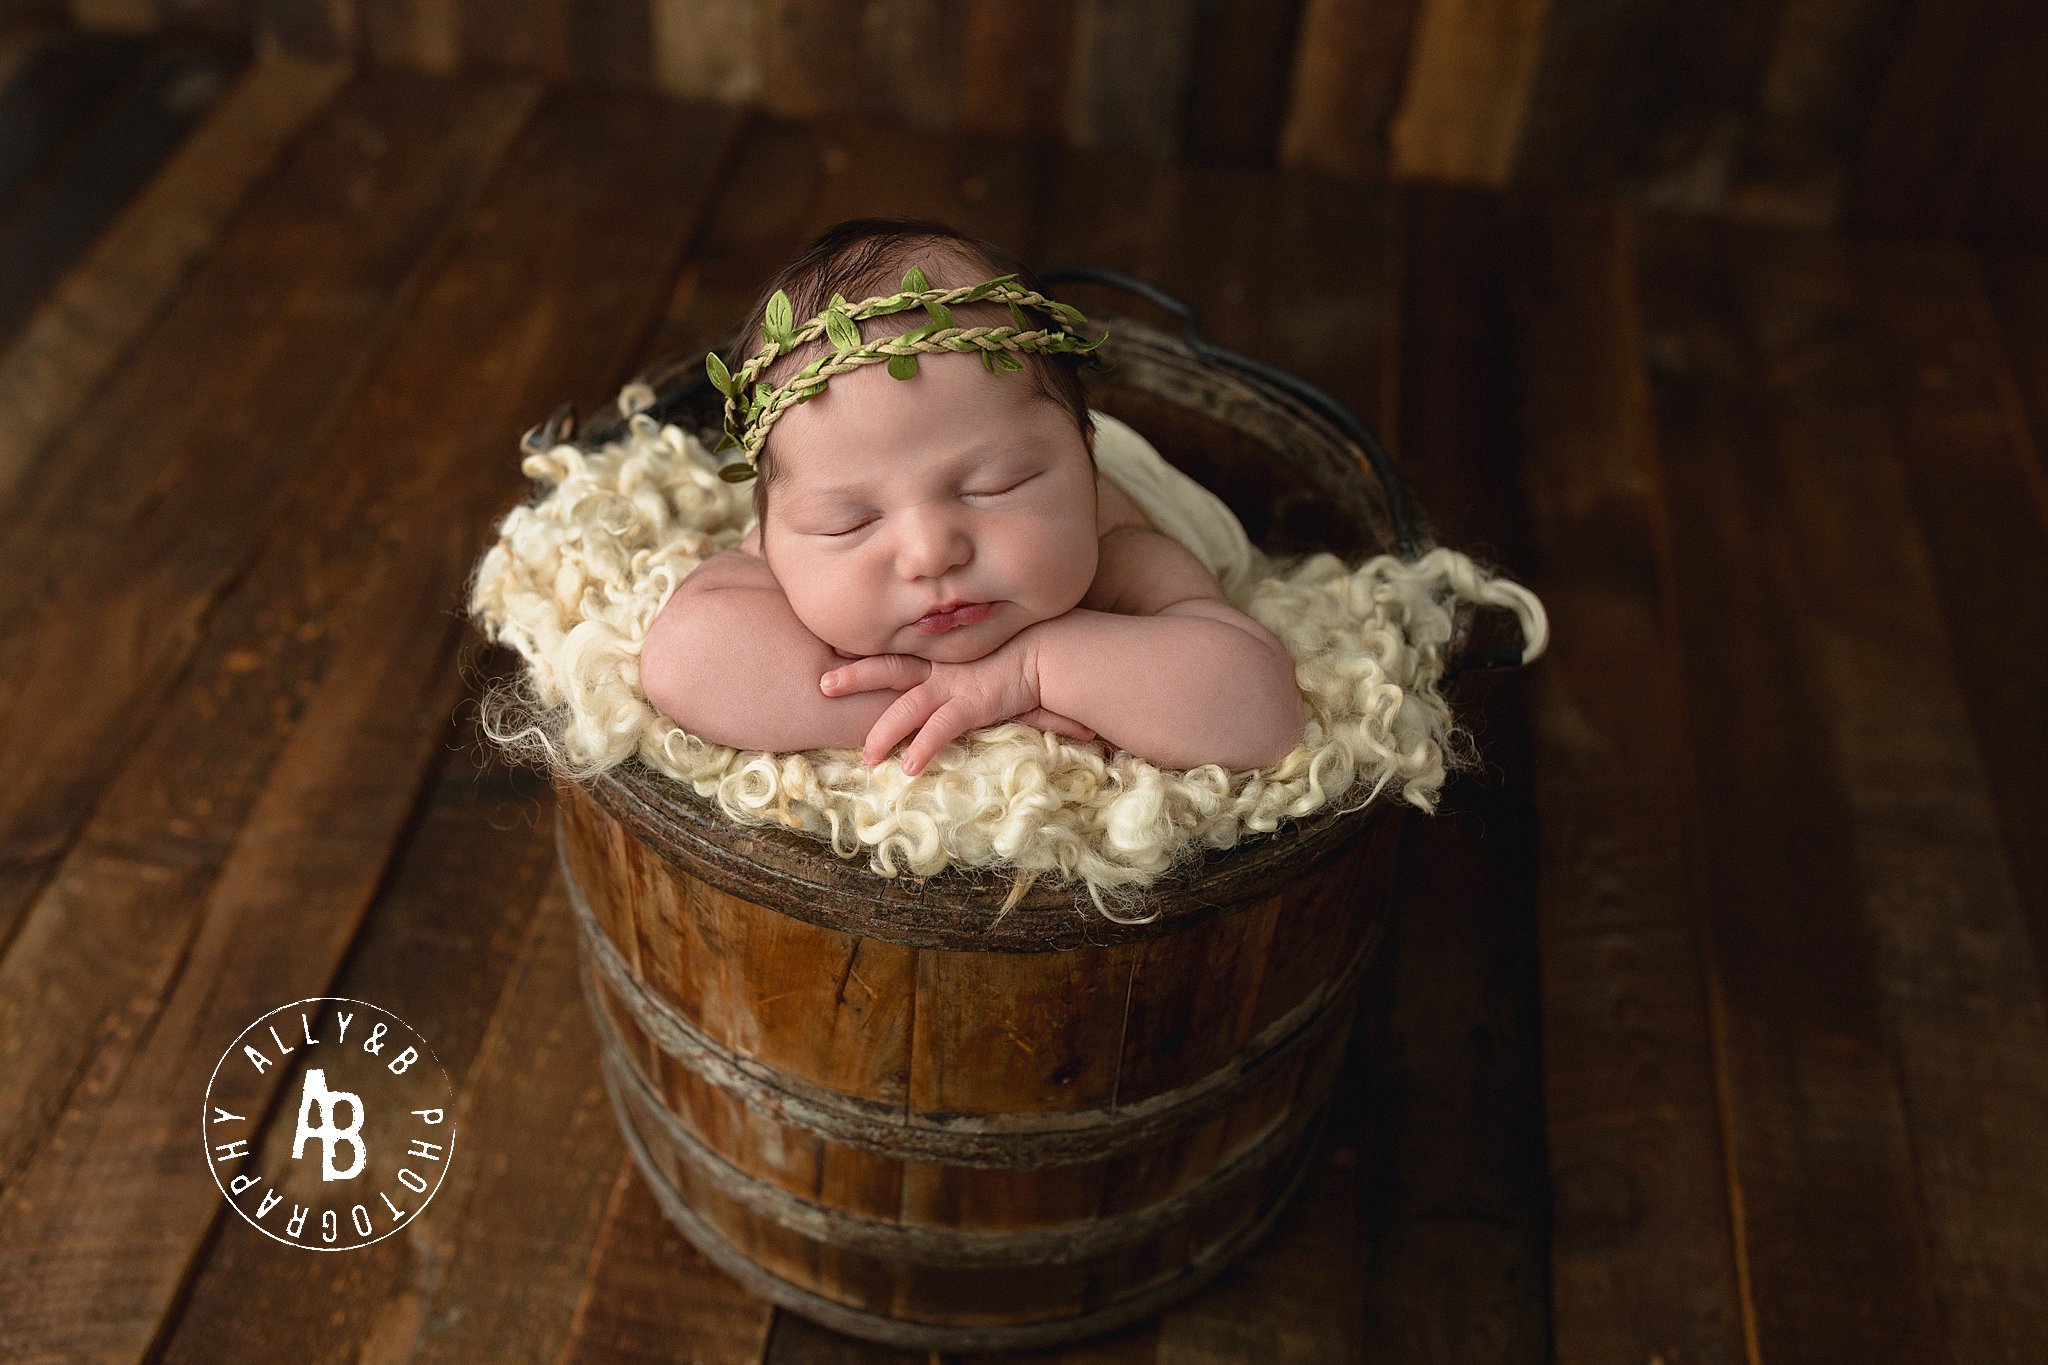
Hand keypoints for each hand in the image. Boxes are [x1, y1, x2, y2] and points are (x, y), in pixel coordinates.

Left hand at [819, 636, 1088, 774]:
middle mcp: (940, 666)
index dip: (863, 651)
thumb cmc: (1019, 651)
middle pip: (888, 667)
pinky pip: (942, 729)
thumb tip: (946, 672)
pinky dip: (923, 746)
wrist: (1051, 650)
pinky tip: (908, 767)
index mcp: (937, 654)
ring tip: (865, 756)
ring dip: (883, 730)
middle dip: (854, 676)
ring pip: (908, 706)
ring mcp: (954, 684)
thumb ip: (957, 661)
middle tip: (822, 684)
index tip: (831, 650)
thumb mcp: (979, 653)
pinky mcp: (973, 703)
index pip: (894, 650)